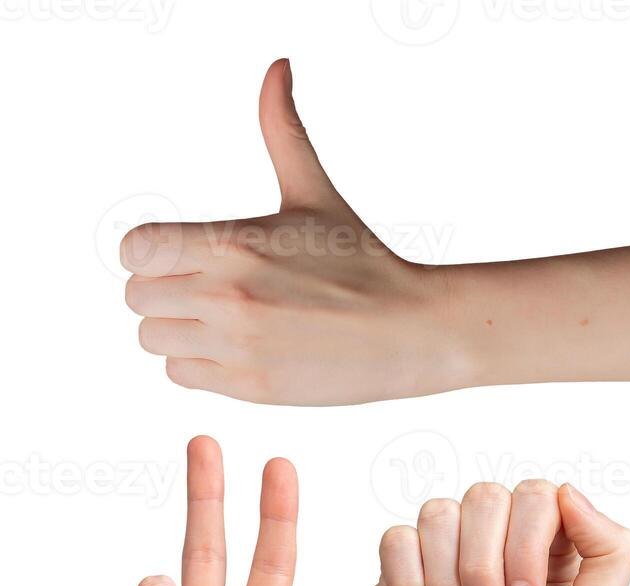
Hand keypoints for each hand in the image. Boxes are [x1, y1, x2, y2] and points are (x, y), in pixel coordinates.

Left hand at [121, 59, 453, 405]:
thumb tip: (278, 69)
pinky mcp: (248, 386)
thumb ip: (283, 132)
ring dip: (176, 329)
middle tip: (201, 288)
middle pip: (137, 296)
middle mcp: (227, 295)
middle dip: (161, 289)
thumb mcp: (315, 194)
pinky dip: (195, 362)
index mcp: (233, 241)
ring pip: (152, 339)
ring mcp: (237, 345)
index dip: (146, 250)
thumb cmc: (362, 262)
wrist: (408, 332)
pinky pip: (178, 374)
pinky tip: (231, 347)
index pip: (134, 248)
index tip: (174, 254)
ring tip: (216, 320)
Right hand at [357, 481, 629, 585]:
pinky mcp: (399, 564)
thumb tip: (571, 492)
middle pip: (485, 497)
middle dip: (484, 570)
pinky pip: (397, 538)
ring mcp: (443, 549)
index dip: (526, 546)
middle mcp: (494, 540)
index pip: (538, 495)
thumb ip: (612, 553)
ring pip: (438, 513)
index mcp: (545, 548)